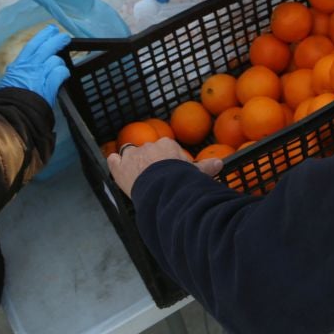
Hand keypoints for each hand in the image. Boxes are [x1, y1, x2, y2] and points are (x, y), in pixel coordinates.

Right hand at [0, 24, 70, 105]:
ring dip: (60, 63)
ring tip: (60, 67)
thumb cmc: (8, 99)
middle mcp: (31, 66)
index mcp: (20, 64)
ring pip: (56, 60)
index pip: (33, 44)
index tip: (51, 30)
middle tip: (64, 37)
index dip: (44, 35)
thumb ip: (17, 71)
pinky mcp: (49, 85)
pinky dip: (64, 73)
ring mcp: (40, 75)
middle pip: (48, 47)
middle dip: (58, 40)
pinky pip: (61, 73)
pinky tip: (64, 75)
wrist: (11, 113)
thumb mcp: (8, 79)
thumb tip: (20, 67)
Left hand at [108, 137, 222, 196]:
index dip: (167, 159)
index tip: (170, 169)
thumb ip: (206, 167)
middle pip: (148, 150)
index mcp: (167, 145)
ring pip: (130, 152)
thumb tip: (220, 163)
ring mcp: (132, 156)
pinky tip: (115, 164)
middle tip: (155, 176)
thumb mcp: (196, 174)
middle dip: (150, 160)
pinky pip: (113, 159)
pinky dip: (114, 162)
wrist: (162, 188)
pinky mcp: (119, 167)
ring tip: (136, 171)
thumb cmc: (180, 180)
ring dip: (132, 160)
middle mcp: (148, 146)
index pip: (165, 148)